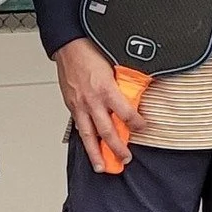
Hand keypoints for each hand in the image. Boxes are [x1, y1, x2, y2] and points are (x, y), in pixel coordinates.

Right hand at [55, 37, 143, 171]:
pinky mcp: (71, 105)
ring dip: (95, 153)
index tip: (143, 127)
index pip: (126, 113)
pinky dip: (84, 138)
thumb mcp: (114, 63)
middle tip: (125, 158)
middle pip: (107, 131)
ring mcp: (80, 105)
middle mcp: (92, 101)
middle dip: (117, 148)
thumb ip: (124, 80)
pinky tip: (89, 145)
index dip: (136, 123)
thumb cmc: (90, 50)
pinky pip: (79, 126)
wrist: (68, 45)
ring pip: (88, 135)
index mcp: (106, 89)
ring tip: (101, 166)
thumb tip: (138, 87)